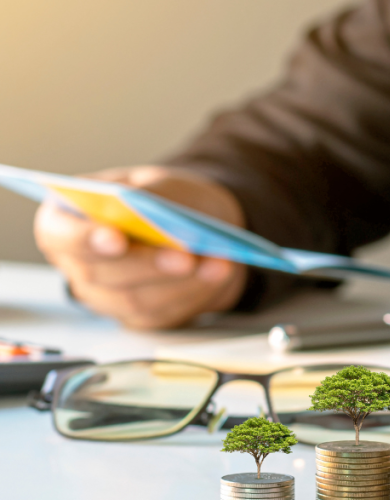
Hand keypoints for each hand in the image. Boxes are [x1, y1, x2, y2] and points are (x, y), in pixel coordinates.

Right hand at [35, 165, 247, 328]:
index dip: (84, 239)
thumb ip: (146, 194)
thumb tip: (142, 208)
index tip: (116, 238)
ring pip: (137, 300)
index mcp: (66, 221)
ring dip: (182, 283)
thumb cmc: (166, 199)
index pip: (60, 235)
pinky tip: (219, 273)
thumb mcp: (157, 183)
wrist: (195, 225)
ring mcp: (108, 296)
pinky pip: (164, 312)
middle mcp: (80, 264)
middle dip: (148, 265)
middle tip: (184, 256)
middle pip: (101, 274)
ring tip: (217, 263)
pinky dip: (196, 292)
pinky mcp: (141, 316)